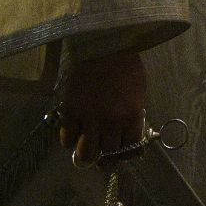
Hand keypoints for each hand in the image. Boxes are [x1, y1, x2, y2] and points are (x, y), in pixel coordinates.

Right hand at [60, 49, 147, 168]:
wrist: (102, 44)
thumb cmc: (124, 65)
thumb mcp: (138, 90)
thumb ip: (133, 114)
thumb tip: (128, 134)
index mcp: (132, 115)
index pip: (130, 149)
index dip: (125, 155)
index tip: (120, 155)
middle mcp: (111, 122)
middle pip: (108, 156)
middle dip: (106, 161)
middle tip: (102, 160)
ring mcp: (89, 118)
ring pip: (85, 154)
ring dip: (87, 156)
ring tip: (87, 152)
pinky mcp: (70, 112)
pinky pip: (67, 138)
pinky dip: (70, 140)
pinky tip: (74, 134)